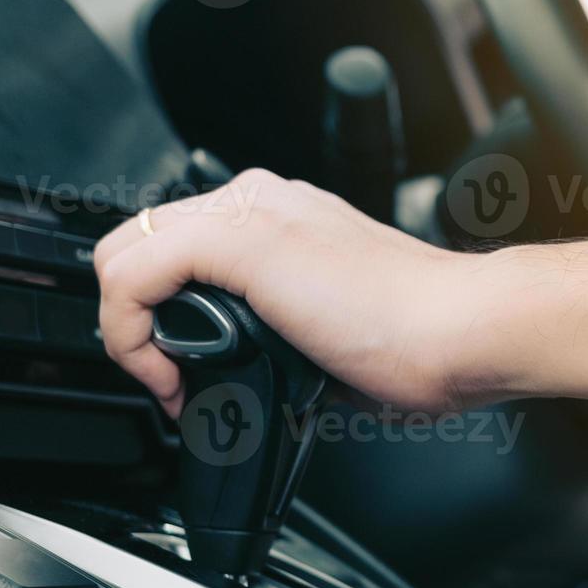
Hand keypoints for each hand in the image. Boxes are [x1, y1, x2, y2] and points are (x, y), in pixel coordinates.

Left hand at [94, 169, 495, 418]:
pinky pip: (132, 275)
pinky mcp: (239, 239)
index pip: (179, 249)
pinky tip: (166, 377)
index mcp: (286, 218)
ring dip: (129, 331)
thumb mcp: (333, 335)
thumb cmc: (425, 342)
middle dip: (136, 323)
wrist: (463, 330)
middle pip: (140, 243)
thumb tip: (252, 381)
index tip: (187, 379)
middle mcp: (262, 202)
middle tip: (169, 383)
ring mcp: (250, 213)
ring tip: (169, 385)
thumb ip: (284, 338)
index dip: (160, 319)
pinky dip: (128, 335)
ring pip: (124, 251)